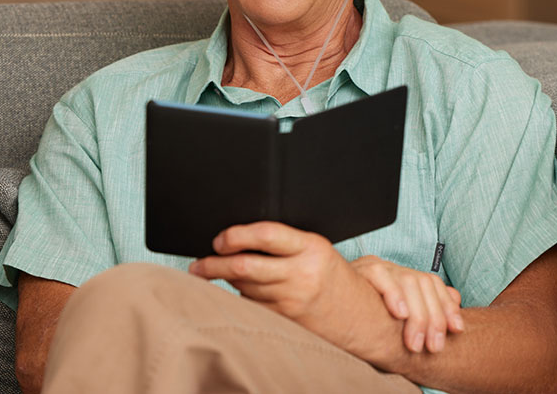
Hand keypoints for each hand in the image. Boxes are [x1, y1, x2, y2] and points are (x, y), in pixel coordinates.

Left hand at [187, 222, 380, 356]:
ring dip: (226, 280)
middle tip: (198, 264)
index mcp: (311, 248)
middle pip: (245, 267)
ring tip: (213, 272)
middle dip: (214, 264)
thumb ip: (283, 242)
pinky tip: (239, 290)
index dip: (237, 236)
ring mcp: (292, 301)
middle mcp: (301, 275)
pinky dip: (240, 297)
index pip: (267, 236)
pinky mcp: (285, 321)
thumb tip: (237, 238)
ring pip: (243, 288)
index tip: (220, 239)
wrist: (357, 316)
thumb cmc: (329, 275)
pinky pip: (251, 305)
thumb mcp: (314, 249)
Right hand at [351, 255, 463, 353]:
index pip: (432, 283)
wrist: (324, 306)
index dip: (447, 306)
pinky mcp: (357, 271)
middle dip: (433, 317)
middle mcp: (389, 268)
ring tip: (415, 342)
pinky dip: (393, 293)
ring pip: (407, 280)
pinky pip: (379, 275)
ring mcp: (373, 267)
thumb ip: (427, 305)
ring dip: (417, 314)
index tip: (457, 330)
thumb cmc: (364, 323)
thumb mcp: (398, 319)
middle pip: (422, 283)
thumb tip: (456, 297)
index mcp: (401, 277)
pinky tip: (399, 313)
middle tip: (434, 346)